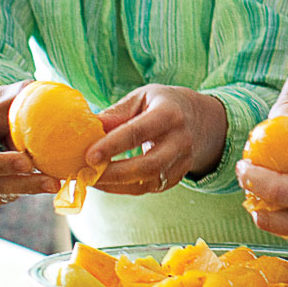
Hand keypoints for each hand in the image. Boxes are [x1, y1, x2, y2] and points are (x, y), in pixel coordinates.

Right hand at [0, 80, 58, 203]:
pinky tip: (44, 180)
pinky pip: (8, 198)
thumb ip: (18, 96)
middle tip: (52, 182)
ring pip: (2, 195)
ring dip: (30, 188)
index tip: (27, 161)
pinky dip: (27, 190)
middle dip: (23, 184)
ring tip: (56, 182)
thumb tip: (45, 95)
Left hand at [86, 87, 227, 193]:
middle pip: (148, 165)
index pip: (139, 132)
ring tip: (89, 179)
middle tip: (86, 173)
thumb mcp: (142, 98)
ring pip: (148, 182)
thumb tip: (86, 127)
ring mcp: (181, 162)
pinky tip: (105, 182)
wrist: (202, 120)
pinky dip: (123, 188)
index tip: (88, 155)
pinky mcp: (176, 178)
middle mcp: (180, 140)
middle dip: (114, 173)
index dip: (113, 145)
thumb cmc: (163, 104)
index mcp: (169, 114)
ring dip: (115, 184)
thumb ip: (116, 113)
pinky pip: (148, 188)